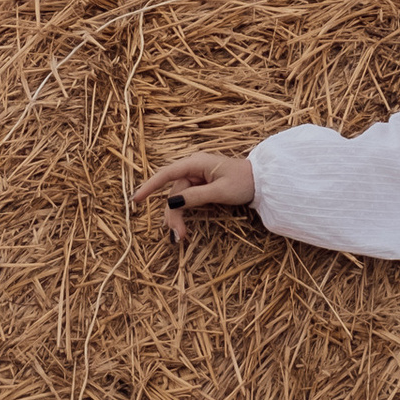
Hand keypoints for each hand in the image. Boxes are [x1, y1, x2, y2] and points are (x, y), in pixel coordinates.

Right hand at [141, 146, 257, 225]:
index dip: (150, 186)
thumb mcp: (220, 191)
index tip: (136, 200)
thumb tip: (172, 202)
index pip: (167, 174)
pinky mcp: (202, 186)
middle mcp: (194, 168)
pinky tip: (184, 227)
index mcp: (197, 163)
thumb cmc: (244, 182)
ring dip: (178, 216)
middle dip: (172, 213)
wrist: (263, 181)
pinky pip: (187, 199)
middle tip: (177, 234)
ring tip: (181, 235)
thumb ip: (195, 196)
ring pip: (179, 198)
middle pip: (173, 192)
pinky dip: (185, 213)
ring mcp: (198, 177)